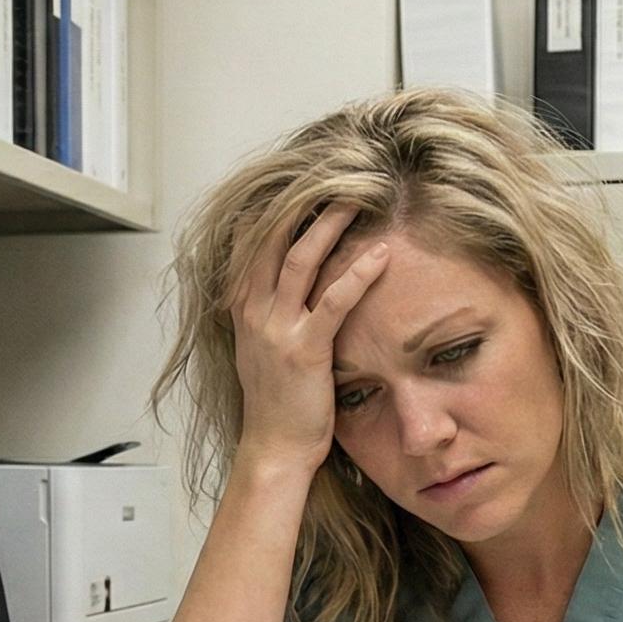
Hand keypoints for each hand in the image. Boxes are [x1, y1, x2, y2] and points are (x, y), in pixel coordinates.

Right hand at [229, 205, 391, 474]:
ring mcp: (276, 329)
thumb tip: (289, 282)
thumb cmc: (276, 402)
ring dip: (331, 223)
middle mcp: (253, 311)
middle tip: (337, 173)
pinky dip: (357, 274)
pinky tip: (380, 255)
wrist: (274, 448)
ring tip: (359, 196)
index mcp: (243, 306)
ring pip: (301, 258)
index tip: (306, 179)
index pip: (254, 239)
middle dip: (305, 200)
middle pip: (274, 237)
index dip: (278, 205)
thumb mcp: (262, 347)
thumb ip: (269, 310)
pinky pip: (332, 301)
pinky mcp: (304, 350)